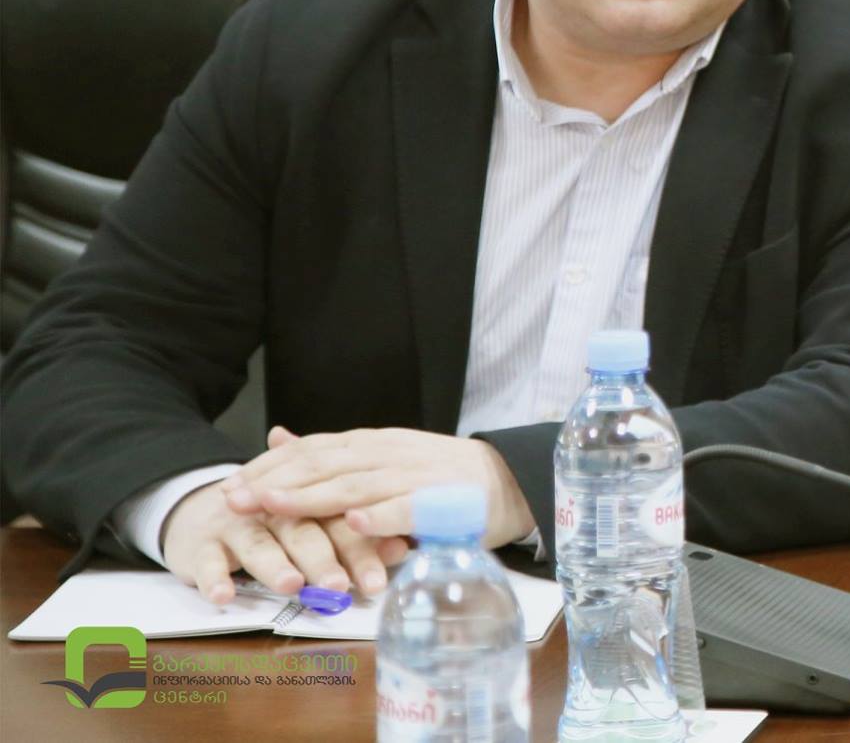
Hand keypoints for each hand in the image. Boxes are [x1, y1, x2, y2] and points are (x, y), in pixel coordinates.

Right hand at [161, 478, 407, 605]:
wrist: (206, 509)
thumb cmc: (279, 522)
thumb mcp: (317, 523)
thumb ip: (358, 535)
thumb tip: (405, 546)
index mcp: (312, 501)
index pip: (343, 519)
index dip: (367, 542)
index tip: (391, 566)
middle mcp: (276, 510)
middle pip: (304, 531)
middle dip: (323, 559)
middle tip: (341, 586)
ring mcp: (237, 525)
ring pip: (258, 543)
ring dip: (273, 564)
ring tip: (290, 585)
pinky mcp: (201, 543)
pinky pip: (205, 561)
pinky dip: (213, 578)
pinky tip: (223, 597)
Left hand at [223, 426, 534, 548]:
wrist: (509, 482)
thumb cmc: (438, 477)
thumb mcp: (380, 458)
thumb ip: (331, 454)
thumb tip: (277, 437)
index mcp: (371, 445)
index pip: (312, 451)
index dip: (270, 467)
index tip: (230, 486)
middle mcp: (388, 454)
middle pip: (325, 465)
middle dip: (277, 482)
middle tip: (235, 499)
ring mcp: (416, 476)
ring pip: (357, 485)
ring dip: (314, 495)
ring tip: (276, 505)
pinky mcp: (443, 503)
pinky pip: (408, 508)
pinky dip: (380, 515)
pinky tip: (354, 522)